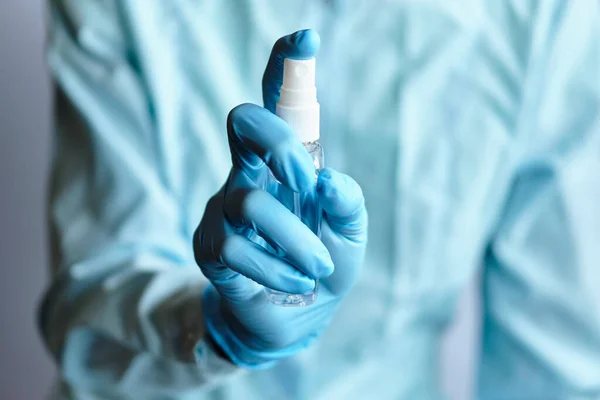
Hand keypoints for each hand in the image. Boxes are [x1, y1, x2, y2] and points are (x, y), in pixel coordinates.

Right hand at [193, 30, 366, 367]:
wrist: (291, 317)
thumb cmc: (321, 266)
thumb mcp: (349, 237)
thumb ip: (348, 205)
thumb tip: (328, 180)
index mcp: (287, 164)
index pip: (280, 105)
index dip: (288, 68)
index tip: (307, 37)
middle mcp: (250, 174)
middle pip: (243, 122)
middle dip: (277, 142)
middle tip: (306, 179)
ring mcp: (223, 208)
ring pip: (249, 202)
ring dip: (294, 239)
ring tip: (318, 268)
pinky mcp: (209, 247)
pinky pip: (237, 250)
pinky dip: (276, 267)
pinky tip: (295, 280)